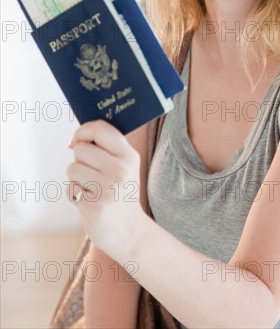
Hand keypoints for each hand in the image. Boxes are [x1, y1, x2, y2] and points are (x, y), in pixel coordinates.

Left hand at [66, 120, 145, 259]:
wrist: (129, 231)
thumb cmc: (120, 193)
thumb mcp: (124, 166)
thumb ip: (107, 147)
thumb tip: (76, 138)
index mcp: (129, 155)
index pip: (100, 128)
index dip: (83, 131)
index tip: (77, 140)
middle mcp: (120, 169)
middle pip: (81, 149)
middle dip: (80, 160)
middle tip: (93, 175)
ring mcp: (107, 188)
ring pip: (72, 168)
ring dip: (76, 179)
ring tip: (92, 189)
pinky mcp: (94, 206)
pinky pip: (70, 188)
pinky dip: (75, 195)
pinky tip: (90, 202)